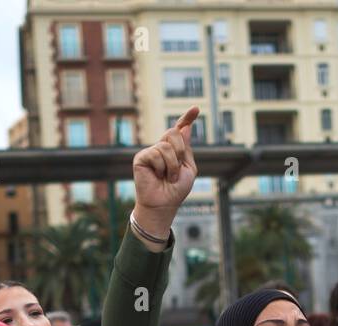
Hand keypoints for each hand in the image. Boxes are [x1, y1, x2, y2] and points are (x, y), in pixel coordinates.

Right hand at [131, 106, 199, 238]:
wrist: (164, 204)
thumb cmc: (176, 189)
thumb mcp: (188, 168)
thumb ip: (187, 148)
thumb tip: (184, 127)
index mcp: (174, 150)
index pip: (180, 130)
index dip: (187, 118)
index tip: (196, 108)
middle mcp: (161, 148)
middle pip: (173, 133)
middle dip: (180, 152)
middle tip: (177, 170)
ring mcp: (150, 152)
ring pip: (166, 146)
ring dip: (172, 165)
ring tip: (167, 177)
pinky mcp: (141, 157)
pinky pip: (156, 154)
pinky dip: (161, 167)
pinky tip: (157, 176)